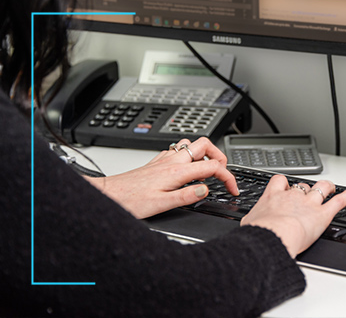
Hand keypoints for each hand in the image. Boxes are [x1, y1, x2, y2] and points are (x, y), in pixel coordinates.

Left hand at [85, 137, 238, 218]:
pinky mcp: (158, 161)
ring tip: (208, 171)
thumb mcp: (162, 204)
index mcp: (177, 171)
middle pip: (205, 144)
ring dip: (205, 154)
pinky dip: (190, 157)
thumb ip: (187, 196)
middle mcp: (172, 161)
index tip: (232, 189)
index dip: (228, 177)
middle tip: (224, 173)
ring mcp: (165, 159)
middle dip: (220, 157)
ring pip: (192, 145)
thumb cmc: (131, 200)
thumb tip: (206, 189)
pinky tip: (187, 171)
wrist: (109, 194)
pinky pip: (179, 151)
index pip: (213, 167)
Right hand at [240, 175, 345, 257]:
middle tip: (309, 191)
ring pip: (322, 188)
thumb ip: (254, 219)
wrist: (272, 237)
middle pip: (302, 185)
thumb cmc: (260, 232)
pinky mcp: (323, 214)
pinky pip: (338, 201)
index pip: (279, 181)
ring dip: (327, 186)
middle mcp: (292, 196)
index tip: (285, 186)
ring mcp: (309, 203)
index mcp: (273, 197)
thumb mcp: (249, 223)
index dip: (284, 183)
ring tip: (331, 186)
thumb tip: (249, 223)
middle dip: (306, 188)